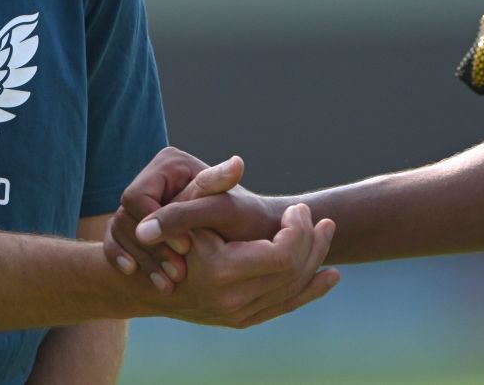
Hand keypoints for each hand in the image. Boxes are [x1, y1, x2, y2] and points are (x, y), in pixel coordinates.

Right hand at [105, 147, 283, 290]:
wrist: (252, 237)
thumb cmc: (243, 219)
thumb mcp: (222, 210)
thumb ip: (188, 211)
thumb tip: (152, 224)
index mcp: (168, 164)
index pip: (136, 197)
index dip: (157, 224)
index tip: (187, 248)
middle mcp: (152, 179)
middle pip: (126, 216)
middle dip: (151, 248)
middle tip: (179, 273)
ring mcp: (141, 204)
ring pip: (120, 232)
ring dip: (142, 260)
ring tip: (168, 284)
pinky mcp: (137, 225)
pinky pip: (114, 243)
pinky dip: (124, 260)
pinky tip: (137, 275)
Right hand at [150, 201, 339, 328]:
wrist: (154, 276)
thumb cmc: (170, 231)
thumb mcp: (187, 201)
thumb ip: (210, 182)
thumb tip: (237, 162)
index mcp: (220, 271)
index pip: (283, 255)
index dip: (298, 230)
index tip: (296, 209)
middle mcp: (231, 300)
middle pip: (293, 272)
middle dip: (313, 243)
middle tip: (322, 220)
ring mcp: (238, 315)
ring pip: (293, 290)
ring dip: (316, 261)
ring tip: (326, 235)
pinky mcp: (242, 321)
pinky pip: (285, 307)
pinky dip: (310, 290)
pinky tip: (330, 276)